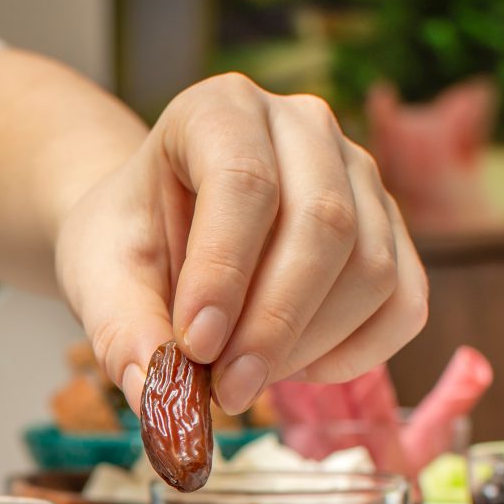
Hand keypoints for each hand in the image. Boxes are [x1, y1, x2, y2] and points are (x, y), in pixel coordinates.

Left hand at [55, 73, 428, 414]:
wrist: (158, 232)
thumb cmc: (130, 244)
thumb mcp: (100, 279)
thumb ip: (122, 331)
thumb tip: (157, 394)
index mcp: (219, 109)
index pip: (243, 179)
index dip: (224, 271)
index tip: (194, 347)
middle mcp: (303, 125)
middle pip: (323, 223)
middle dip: (274, 325)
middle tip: (225, 390)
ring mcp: (358, 173)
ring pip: (370, 268)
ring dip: (309, 345)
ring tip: (243, 379)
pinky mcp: (389, 230)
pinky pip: (404, 300)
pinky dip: (358, 353)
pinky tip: (297, 371)